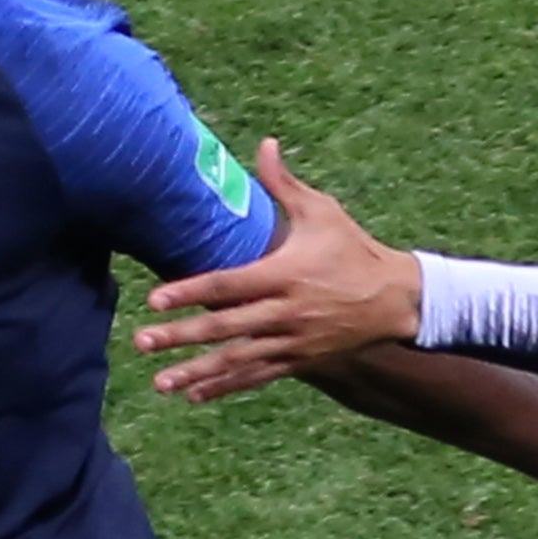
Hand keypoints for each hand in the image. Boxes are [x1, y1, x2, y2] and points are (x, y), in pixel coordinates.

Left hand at [135, 140, 421, 400]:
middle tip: (141, 342)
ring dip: (197, 372)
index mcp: (285, 273)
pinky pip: (256, 376)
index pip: (228, 284)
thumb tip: (264, 144)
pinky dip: (225, 386)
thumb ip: (284, 184)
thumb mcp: (322, 212)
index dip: (189, 292)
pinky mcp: (299, 360)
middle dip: (181, 336)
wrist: (396, 299)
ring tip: (159, 383)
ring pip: (236, 359)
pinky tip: (193, 395)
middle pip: (224, 326)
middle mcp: (286, 311)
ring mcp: (292, 341)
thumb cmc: (353, 249)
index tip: (155, 300)